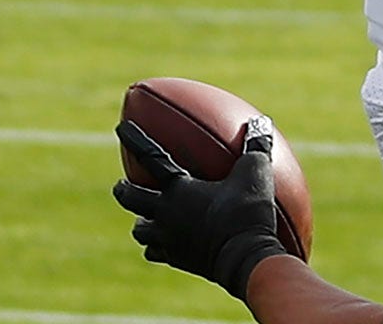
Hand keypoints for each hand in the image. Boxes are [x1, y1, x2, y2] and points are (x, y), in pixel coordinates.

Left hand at [112, 117, 286, 299]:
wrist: (244, 258)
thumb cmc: (247, 212)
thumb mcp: (255, 173)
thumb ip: (256, 146)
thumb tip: (261, 123)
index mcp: (178, 189)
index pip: (150, 157)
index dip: (135, 140)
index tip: (121, 128)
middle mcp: (165, 213)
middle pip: (130, 199)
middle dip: (123, 190)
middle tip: (122, 184)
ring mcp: (168, 239)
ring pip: (140, 231)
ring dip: (140, 222)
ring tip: (144, 218)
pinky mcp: (178, 260)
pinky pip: (157, 254)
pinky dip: (157, 247)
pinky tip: (165, 245)